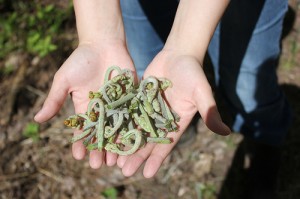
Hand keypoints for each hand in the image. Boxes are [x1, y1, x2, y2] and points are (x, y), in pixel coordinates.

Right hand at [34, 41, 134, 168]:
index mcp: (85, 108)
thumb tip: (37, 120)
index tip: (79, 156)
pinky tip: (132, 142)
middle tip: (98, 165)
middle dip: (99, 149)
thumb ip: (55, 99)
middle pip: (101, 134)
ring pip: (117, 129)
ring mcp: (118, 105)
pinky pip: (132, 115)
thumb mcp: (64, 80)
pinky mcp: (132, 98)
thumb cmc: (81, 60)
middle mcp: (102, 110)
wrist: (103, 44)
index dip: (80, 143)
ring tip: (115, 160)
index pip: (82, 130)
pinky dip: (132, 129)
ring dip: (115, 145)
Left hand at [116, 50, 230, 177]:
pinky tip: (109, 135)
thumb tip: (225, 131)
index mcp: (177, 121)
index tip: (147, 174)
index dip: (157, 159)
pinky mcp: (139, 99)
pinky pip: (128, 114)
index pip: (166, 144)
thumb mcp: (201, 91)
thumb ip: (210, 111)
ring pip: (135, 130)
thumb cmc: (193, 72)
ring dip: (126, 144)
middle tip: (124, 172)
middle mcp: (162, 119)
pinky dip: (120, 125)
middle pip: (148, 141)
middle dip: (137, 156)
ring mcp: (149, 109)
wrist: (179, 54)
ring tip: (114, 160)